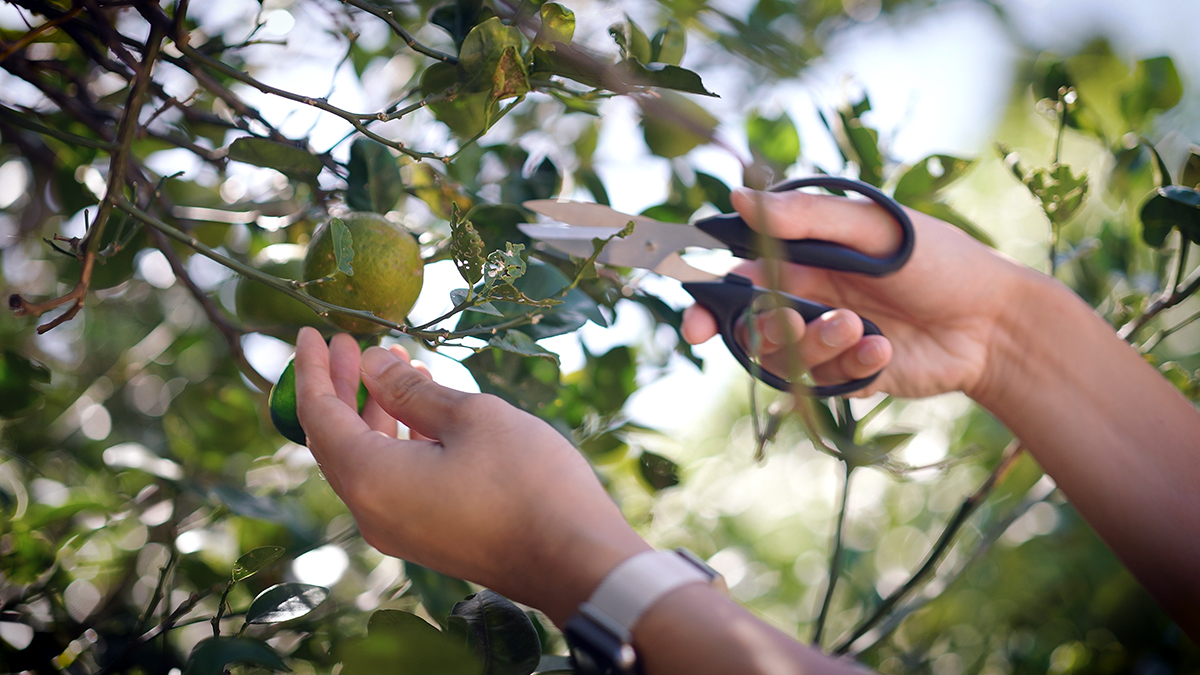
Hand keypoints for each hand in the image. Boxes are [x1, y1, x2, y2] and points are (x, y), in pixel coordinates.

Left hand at [293, 329, 649, 622]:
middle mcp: (372, 511)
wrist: (575, 561)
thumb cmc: (527, 482)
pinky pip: (390, 480)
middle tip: (350, 341)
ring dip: (374, 411)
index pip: (319, 416)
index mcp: (371, 479)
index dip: (313, 370)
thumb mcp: (471, 418)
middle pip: (335, 440)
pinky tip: (426, 412)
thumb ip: (411, 390)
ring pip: (366, 460)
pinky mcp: (426, 536)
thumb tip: (372, 365)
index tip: (310, 332)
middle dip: (341, 387)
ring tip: (399, 365)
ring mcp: (399, 530)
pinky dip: (396, 439)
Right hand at [683, 187, 1037, 398]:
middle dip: (754, 328)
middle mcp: (808, 297)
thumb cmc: (937, 260)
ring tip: (859, 328)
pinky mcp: (849, 375)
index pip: (738, 275)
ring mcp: (827, 338)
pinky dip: (852, 365)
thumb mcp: (872, 228)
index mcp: (804, 256)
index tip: (696, 322)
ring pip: (786, 355)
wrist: (994, 321)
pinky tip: (885, 350)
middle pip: (751, 322)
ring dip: (815, 344)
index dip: (708, 299)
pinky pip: (826, 380)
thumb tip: (737, 198)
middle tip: (775, 325)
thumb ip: (803, 217)